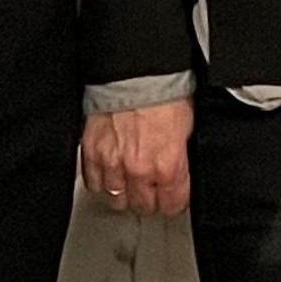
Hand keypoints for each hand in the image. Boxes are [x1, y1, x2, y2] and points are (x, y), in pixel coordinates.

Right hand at [82, 100, 195, 216]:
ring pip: (116, 201)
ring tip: (131, 185)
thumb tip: (183, 173)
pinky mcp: (92, 154)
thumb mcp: (189, 129)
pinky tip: (111, 176)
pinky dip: (102, 183)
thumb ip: (183, 158)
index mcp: (167, 166)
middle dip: (150, 200)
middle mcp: (138, 170)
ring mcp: (112, 164)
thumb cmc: (165, 93)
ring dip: (125, 194)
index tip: (173, 197)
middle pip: (143, 207)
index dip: (174, 202)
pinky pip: (93, 184)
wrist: (136, 74)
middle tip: (153, 191)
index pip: (171, 205)